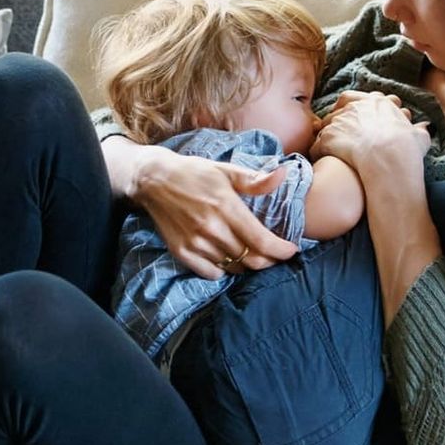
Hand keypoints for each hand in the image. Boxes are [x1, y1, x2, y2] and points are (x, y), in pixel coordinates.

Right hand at [131, 151, 298, 280]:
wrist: (153, 179)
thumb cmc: (194, 173)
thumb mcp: (226, 170)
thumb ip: (255, 180)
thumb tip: (283, 174)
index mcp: (226, 206)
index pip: (262, 241)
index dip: (282, 251)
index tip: (291, 250)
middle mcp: (211, 228)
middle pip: (251, 259)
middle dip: (270, 260)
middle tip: (275, 255)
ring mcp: (195, 243)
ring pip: (234, 268)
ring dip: (248, 265)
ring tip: (253, 254)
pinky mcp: (181, 252)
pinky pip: (212, 273)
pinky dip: (224, 270)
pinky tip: (227, 256)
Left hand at [311, 91, 429, 176]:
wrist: (389, 157)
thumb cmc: (407, 148)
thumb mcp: (419, 137)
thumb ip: (420, 131)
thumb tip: (425, 127)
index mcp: (377, 104)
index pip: (358, 99)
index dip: (355, 110)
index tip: (357, 121)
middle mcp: (356, 107)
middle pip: (339, 111)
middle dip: (339, 123)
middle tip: (342, 137)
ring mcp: (339, 121)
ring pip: (326, 126)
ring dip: (327, 136)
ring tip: (331, 150)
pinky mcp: (328, 137)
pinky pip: (317, 144)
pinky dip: (318, 152)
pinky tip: (323, 160)